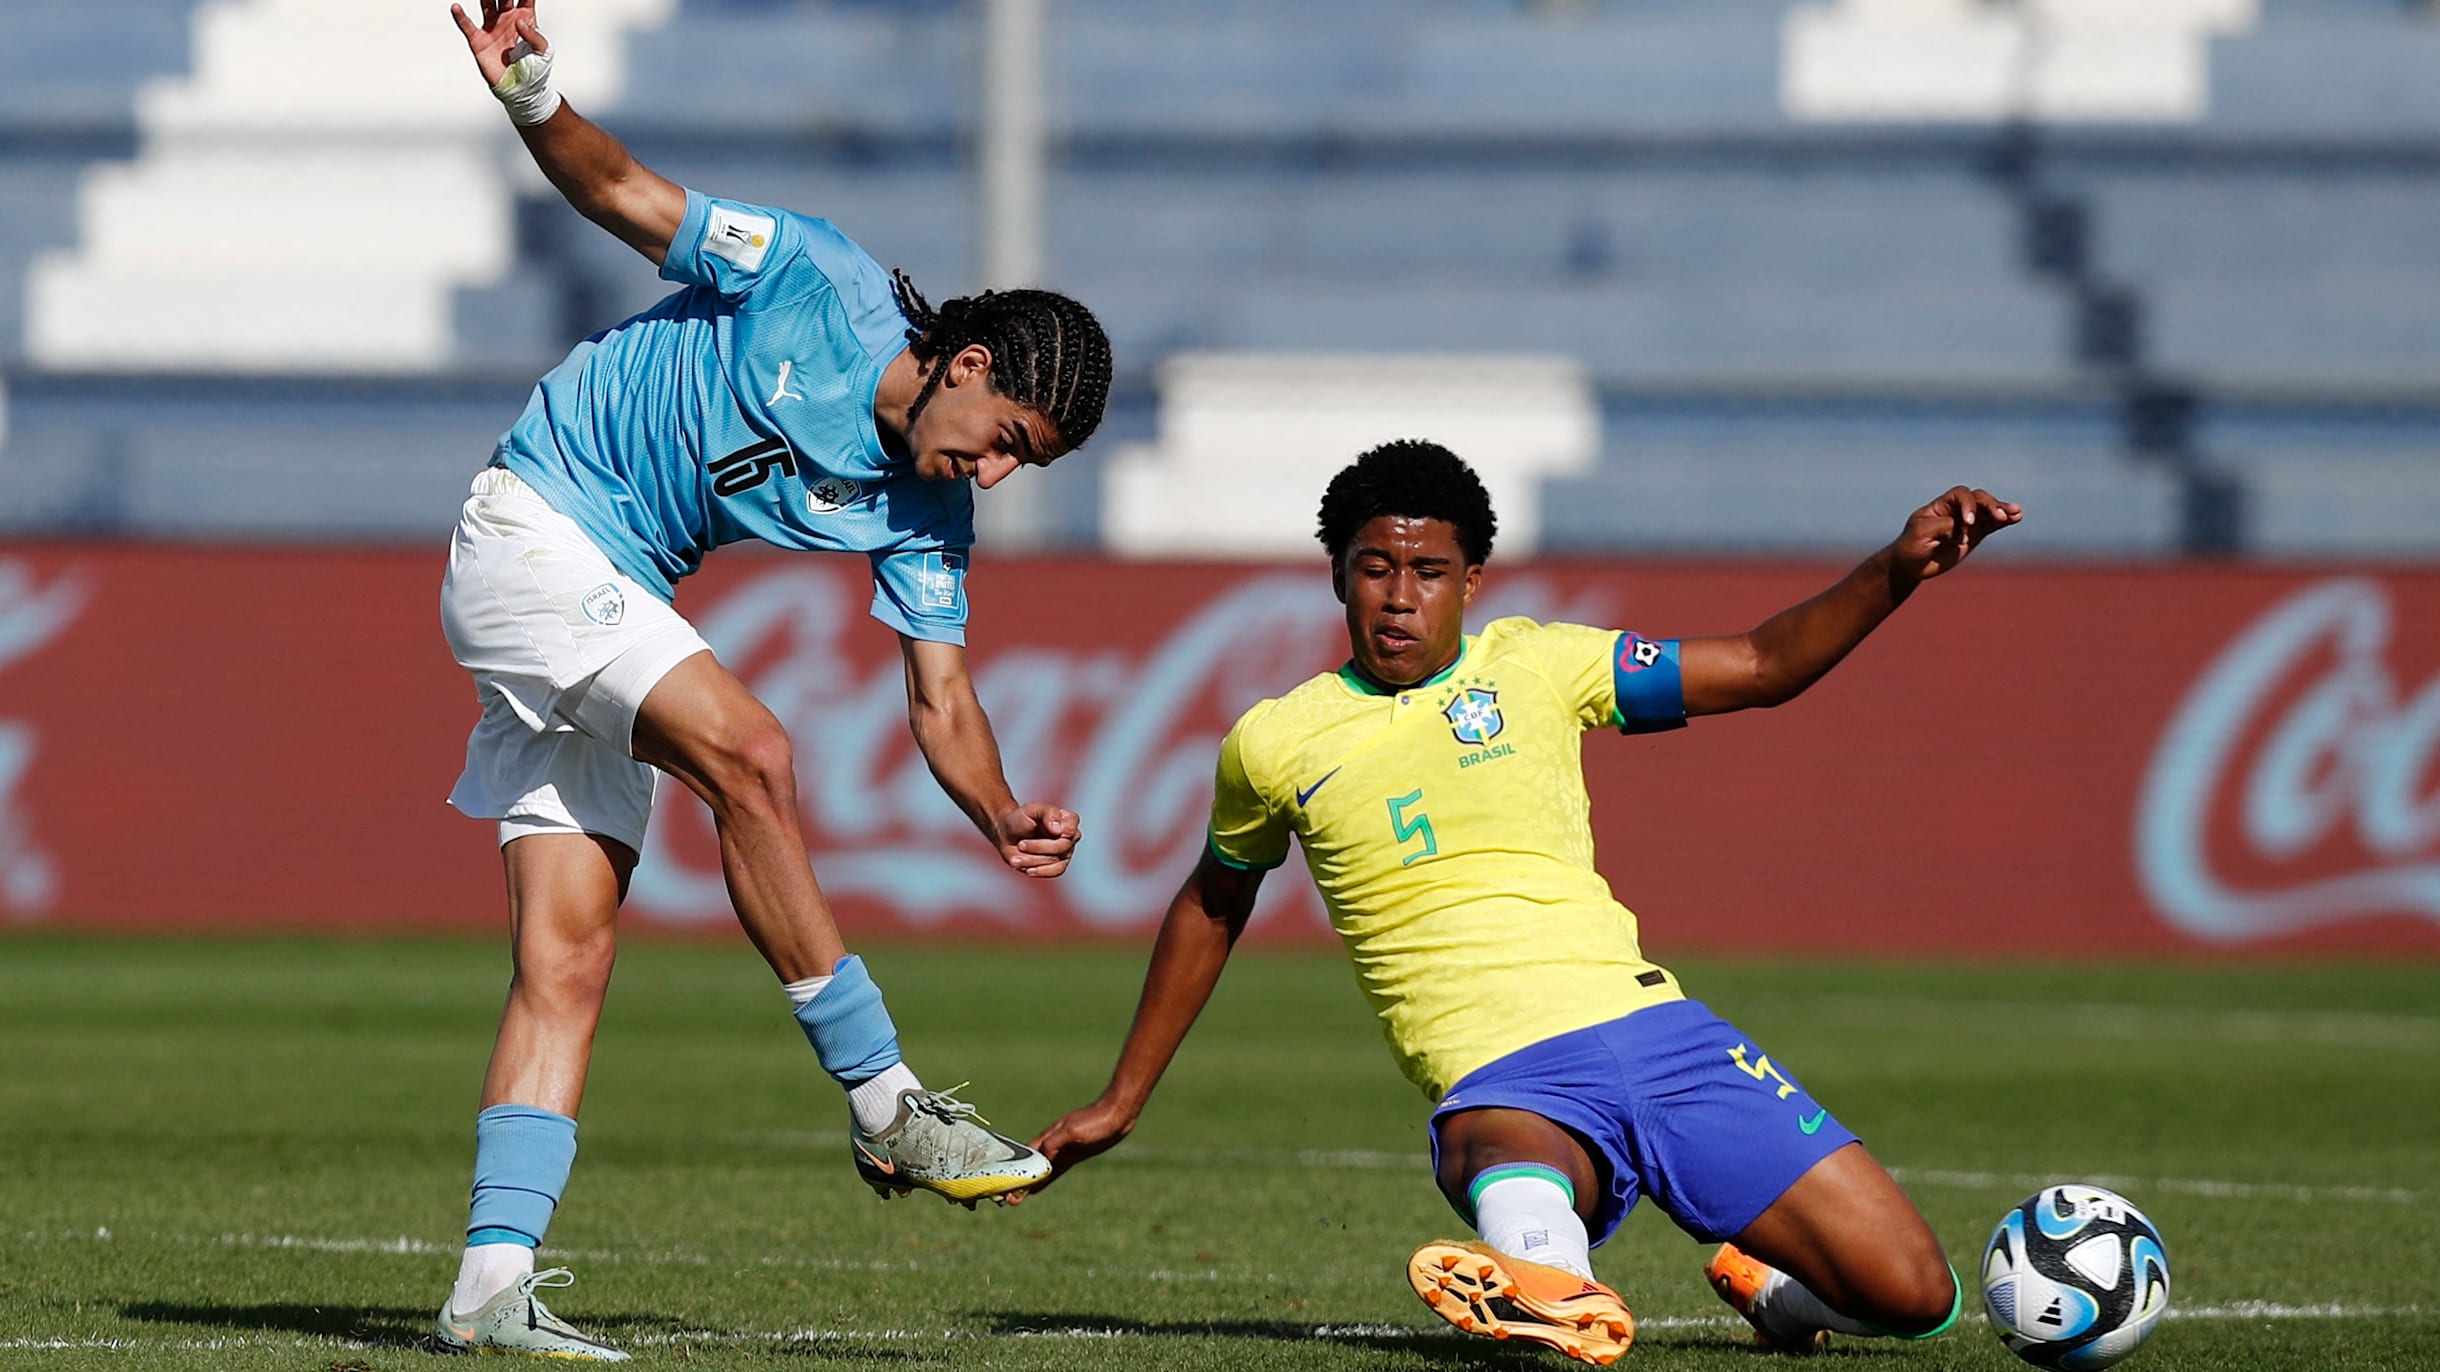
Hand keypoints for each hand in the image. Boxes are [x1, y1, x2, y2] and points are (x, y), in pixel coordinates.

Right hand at [450, 0, 547, 89]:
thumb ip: (534, 36)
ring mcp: (492, 28)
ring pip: (486, 4)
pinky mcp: (479, 41)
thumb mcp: (543, 52)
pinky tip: (456, 7)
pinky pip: (468, 26)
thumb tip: (519, 21)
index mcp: (525, 19)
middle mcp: (507, 19)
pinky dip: (460, 17)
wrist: (521, 90)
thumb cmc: (535, 70)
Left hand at [994, 801, 1080, 878]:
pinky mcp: (1057, 866)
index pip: (1072, 823)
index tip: (1046, 828)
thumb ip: (1048, 812)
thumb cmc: (1020, 820)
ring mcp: (1065, 852)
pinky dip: (1040, 871)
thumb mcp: (1031, 810)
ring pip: (1055, 860)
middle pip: (1063, 845)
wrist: (1006, 836)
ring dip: (1032, 859)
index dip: (1062, 828)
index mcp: (1066, 819)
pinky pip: (1055, 871)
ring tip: (1016, 858)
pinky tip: (1028, 869)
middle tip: (1020, 844)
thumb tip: (1058, 830)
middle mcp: (1069, 836)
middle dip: (1038, 847)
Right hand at [1005, 1097, 1134, 1203]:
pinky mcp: (1072, 1156)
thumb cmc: (1095, 1120)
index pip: (1024, 1157)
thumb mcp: (1073, 1131)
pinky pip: (1053, 1172)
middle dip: (1018, 1181)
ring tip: (1016, 1198)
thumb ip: (1055, 1143)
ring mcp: (1062, 1151)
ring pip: (1040, 1171)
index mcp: (1048, 1138)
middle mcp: (1051, 1145)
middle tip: (1007, 1200)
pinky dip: (1043, 1180)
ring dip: (1028, 1183)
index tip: (1003, 1185)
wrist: (1117, 1115)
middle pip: (1029, 1166)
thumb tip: (1041, 1158)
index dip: (1013, 1170)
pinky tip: (1037, 1188)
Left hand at [1893, 486, 2020, 582]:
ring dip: (2002, 510)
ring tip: (2016, 513)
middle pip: (1978, 498)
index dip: (1968, 505)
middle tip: (2000, 517)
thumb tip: (1966, 527)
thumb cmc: (1911, 546)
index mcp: (1941, 505)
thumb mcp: (1921, 533)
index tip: (1968, 523)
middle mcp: (1956, 510)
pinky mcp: (1975, 535)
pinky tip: (2017, 517)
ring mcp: (1967, 522)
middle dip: (1990, 505)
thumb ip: (1944, 525)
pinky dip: (2005, 521)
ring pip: (1988, 510)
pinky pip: (1992, 524)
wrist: (1911, 565)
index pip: (1961, 495)